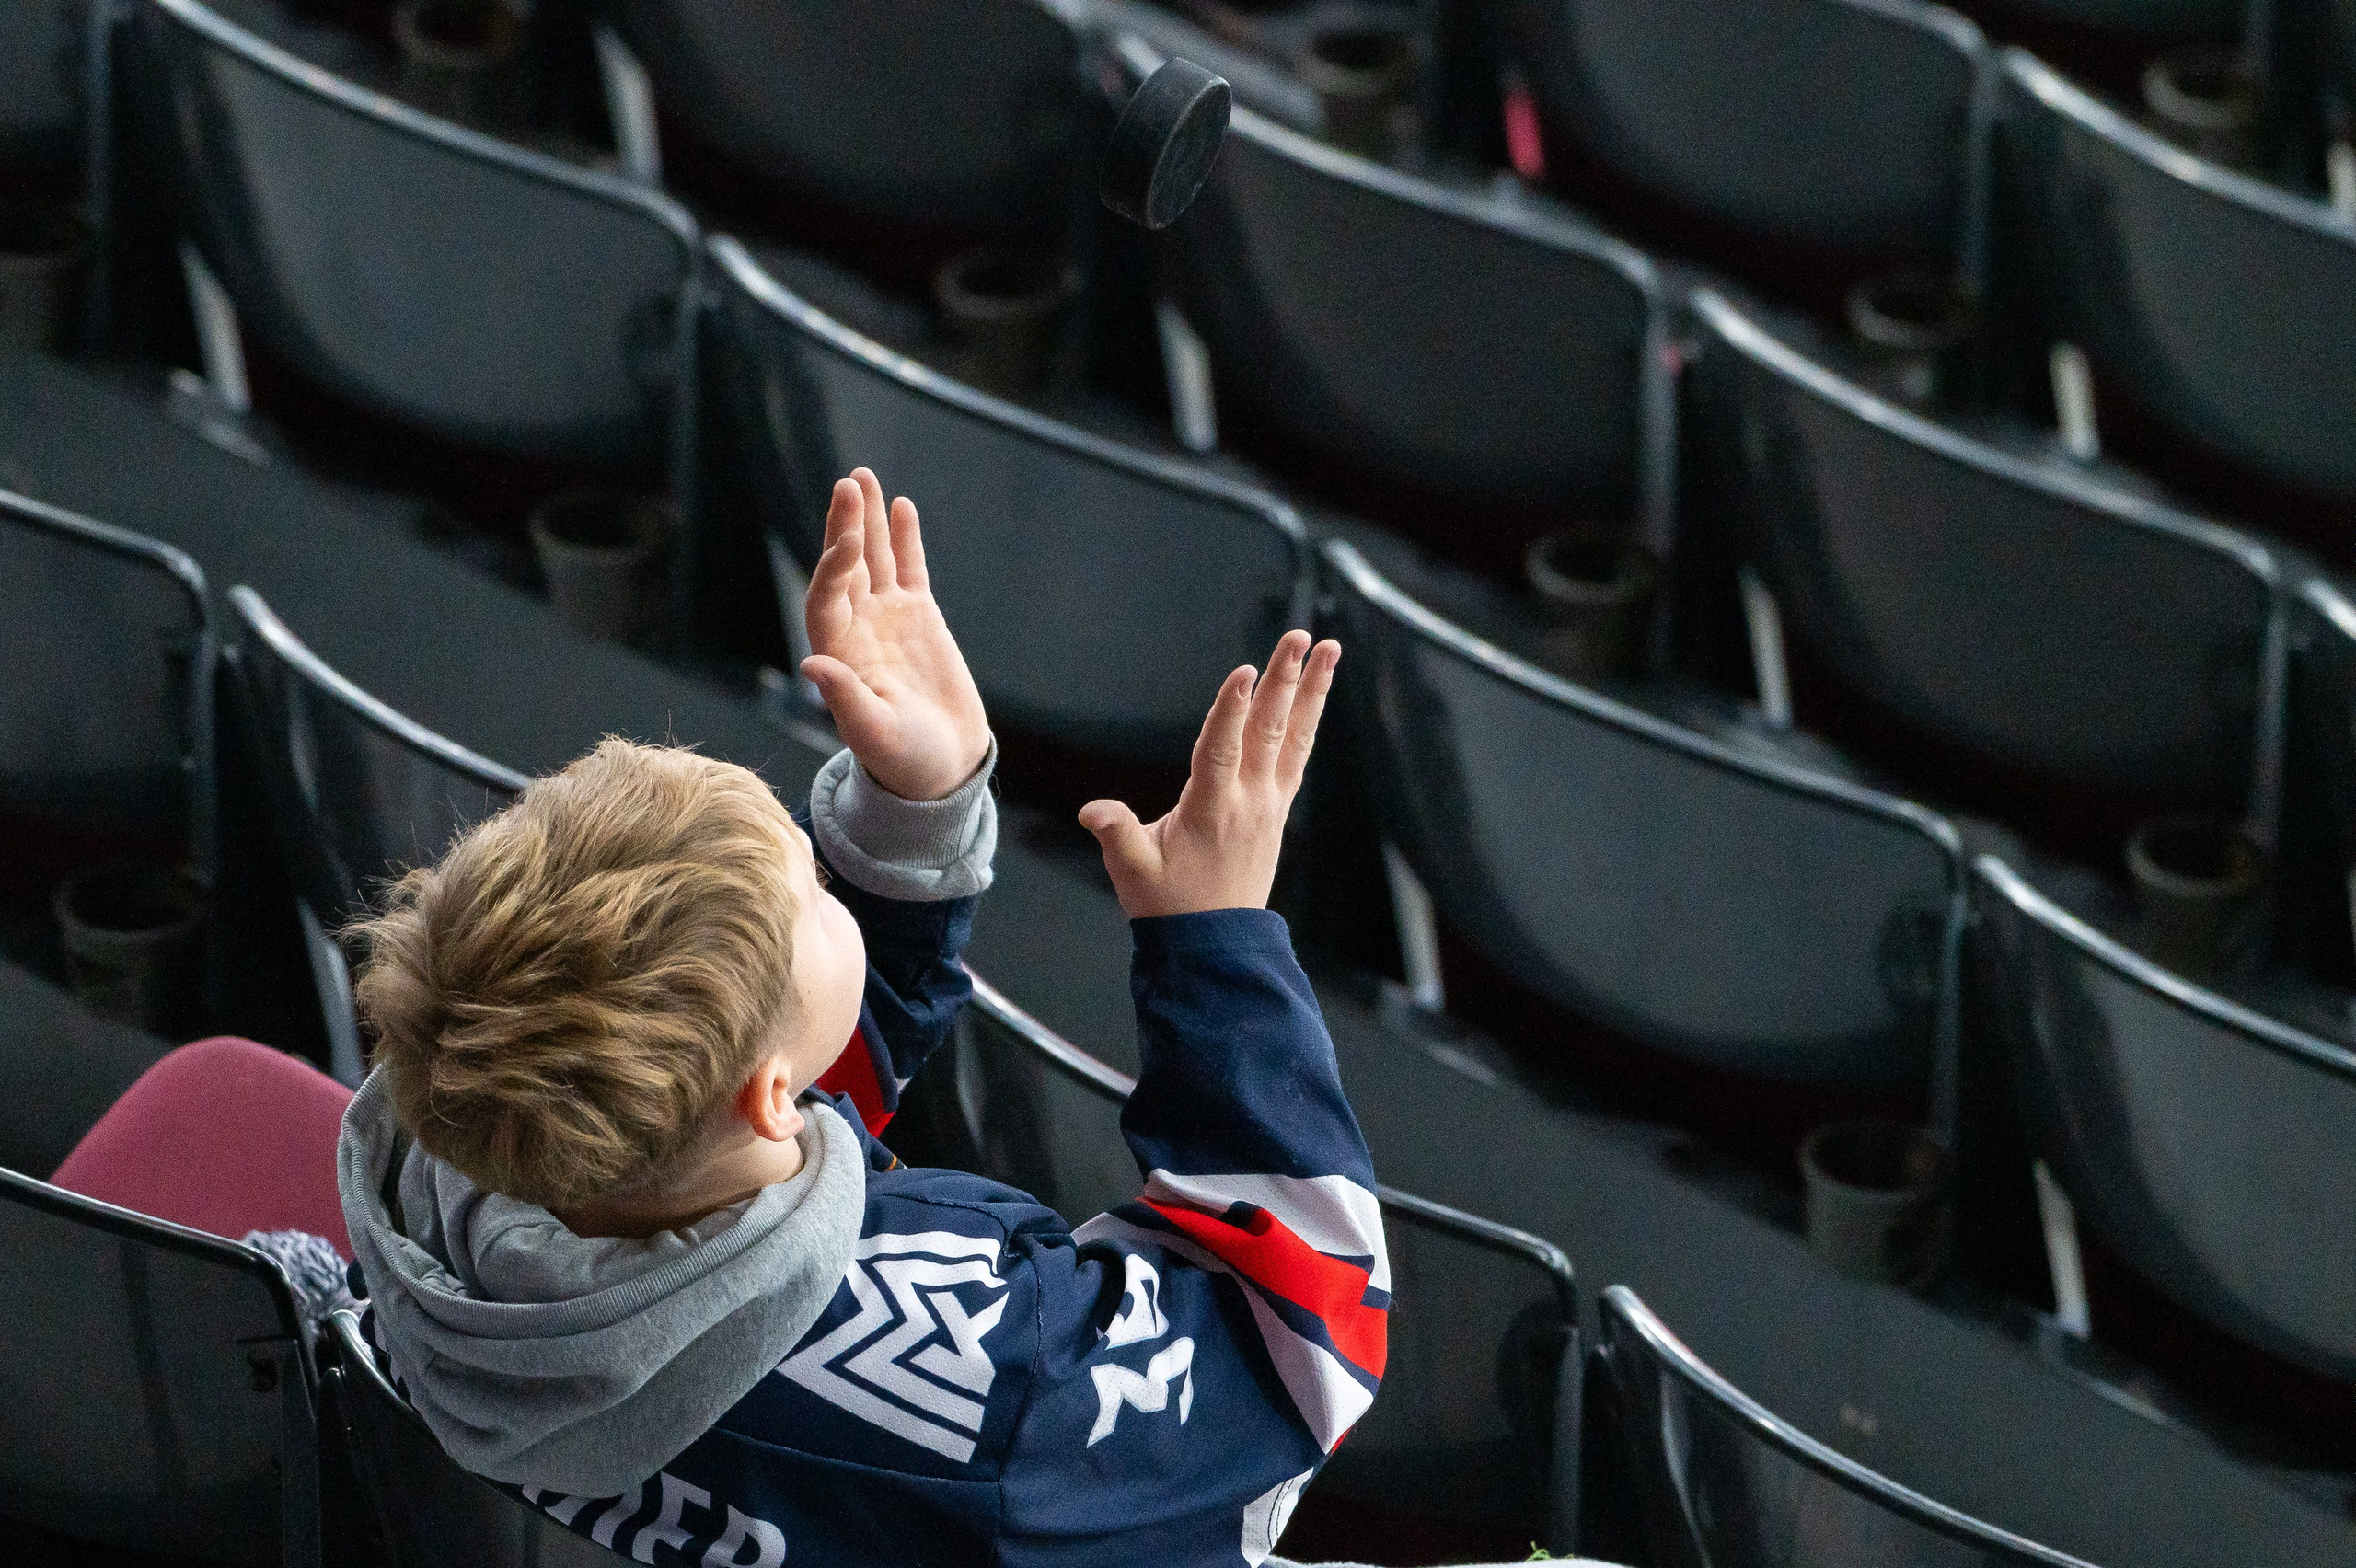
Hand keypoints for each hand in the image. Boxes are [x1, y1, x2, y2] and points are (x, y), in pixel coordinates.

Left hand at [799, 469, 991, 801]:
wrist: (940, 764)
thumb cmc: (903, 759)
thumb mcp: (874, 734)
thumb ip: (845, 698)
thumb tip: (812, 665)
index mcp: (837, 654)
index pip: (825, 599)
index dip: (833, 568)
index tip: (847, 542)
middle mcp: (856, 629)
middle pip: (844, 567)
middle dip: (844, 526)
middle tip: (848, 484)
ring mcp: (887, 619)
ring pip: (874, 559)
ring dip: (868, 521)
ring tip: (863, 477)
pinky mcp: (919, 617)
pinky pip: (908, 569)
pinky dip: (905, 540)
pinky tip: (901, 507)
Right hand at [1079, 630, 1339, 917]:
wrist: (1215, 944)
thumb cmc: (1168, 905)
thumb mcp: (1132, 870)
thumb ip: (1115, 833)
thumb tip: (1092, 812)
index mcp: (1211, 810)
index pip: (1222, 750)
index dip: (1230, 710)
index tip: (1244, 672)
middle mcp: (1249, 802)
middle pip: (1269, 730)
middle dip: (1283, 680)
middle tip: (1299, 637)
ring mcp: (1270, 804)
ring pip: (1294, 736)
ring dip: (1312, 690)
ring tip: (1329, 649)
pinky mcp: (1277, 809)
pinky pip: (1297, 754)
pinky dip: (1308, 720)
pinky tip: (1316, 695)